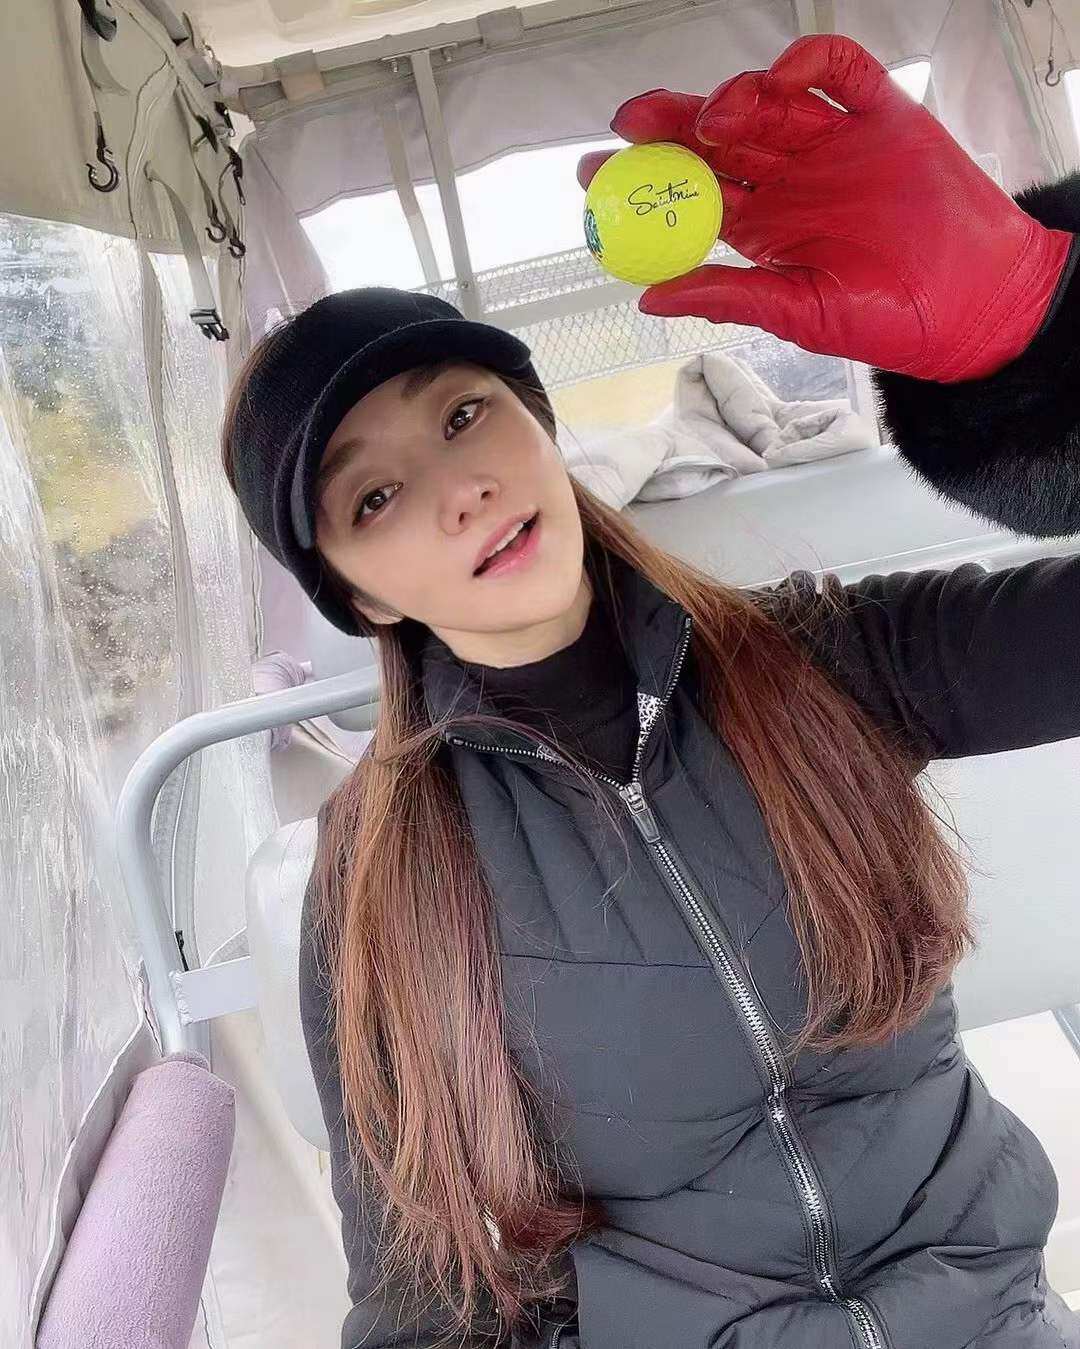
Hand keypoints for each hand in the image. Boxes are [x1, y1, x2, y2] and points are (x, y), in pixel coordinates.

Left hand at [577, 34, 1075, 381]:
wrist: (973, 307)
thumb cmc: (888, 321)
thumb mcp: (796, 315)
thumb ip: (727, 296)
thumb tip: (648, 296)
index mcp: (765, 229)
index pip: (692, 196)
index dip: (646, 184)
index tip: (598, 181)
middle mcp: (792, 181)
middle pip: (717, 141)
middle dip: (669, 129)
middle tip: (628, 125)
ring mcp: (834, 146)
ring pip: (768, 104)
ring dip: (730, 99)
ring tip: (712, 119)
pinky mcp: (882, 118)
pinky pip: (840, 75)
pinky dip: (807, 66)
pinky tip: (779, 79)